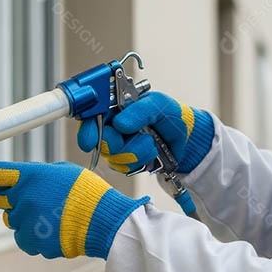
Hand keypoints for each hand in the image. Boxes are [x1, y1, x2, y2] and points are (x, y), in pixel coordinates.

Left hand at [0, 160, 148, 258]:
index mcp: (30, 176)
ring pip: (14, 220)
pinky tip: (55, 230)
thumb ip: (37, 175)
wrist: (104, 221)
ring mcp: (26, 222)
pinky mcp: (31, 242)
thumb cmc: (87, 193)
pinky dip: (36, 235)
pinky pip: (24, 238)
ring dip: (28, 217)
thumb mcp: (62, 171)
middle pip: (2, 199)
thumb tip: (23, 183)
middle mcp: (23, 198)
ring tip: (55, 216)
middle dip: (15, 198)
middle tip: (42, 199)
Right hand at [76, 92, 214, 175]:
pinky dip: (141, 160)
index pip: (91, 116)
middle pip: (98, 141)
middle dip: (114, 142)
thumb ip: (139, 110)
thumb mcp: (157, 104)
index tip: (89, 139)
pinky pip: (125, 167)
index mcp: (113, 108)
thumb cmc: (169, 114)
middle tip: (129, 135)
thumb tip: (120, 124)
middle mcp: (111, 128)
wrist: (185, 137)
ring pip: (114, 157)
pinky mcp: (125, 162)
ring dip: (136, 150)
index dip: (86, 129)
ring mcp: (117, 147)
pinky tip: (151, 152)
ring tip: (150, 141)